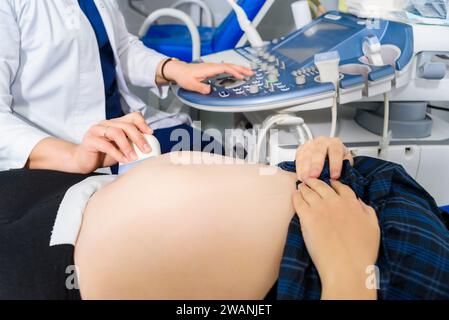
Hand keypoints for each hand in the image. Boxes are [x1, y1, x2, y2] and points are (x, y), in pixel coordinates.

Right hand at [73, 112, 152, 173]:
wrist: (83, 160)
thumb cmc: (104, 154)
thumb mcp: (121, 148)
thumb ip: (132, 144)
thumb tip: (149, 147)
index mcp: (116, 123)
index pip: (133, 116)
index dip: (143, 123)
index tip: (151, 134)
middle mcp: (107, 124)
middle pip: (126, 125)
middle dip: (139, 138)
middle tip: (146, 150)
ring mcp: (97, 130)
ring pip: (116, 132)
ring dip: (127, 146)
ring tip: (134, 158)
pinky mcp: (90, 140)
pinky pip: (106, 145)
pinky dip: (117, 153)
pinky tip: (123, 160)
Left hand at [160, 60, 253, 93]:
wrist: (178, 70)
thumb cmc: (184, 76)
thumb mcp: (192, 84)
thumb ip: (201, 88)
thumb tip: (209, 90)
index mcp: (209, 69)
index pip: (225, 68)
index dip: (235, 72)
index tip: (242, 76)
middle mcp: (212, 66)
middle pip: (230, 66)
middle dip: (242, 69)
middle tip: (251, 72)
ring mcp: (212, 67)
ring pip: (229, 66)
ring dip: (239, 68)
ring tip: (248, 72)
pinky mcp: (212, 69)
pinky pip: (225, 68)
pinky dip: (233, 70)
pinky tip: (236, 73)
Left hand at [293, 179, 379, 299]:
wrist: (346, 267)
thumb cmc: (362, 252)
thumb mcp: (374, 228)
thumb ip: (367, 211)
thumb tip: (358, 202)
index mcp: (352, 203)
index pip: (342, 187)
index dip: (335, 184)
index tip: (330, 183)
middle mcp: (335, 202)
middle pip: (322, 186)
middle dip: (315, 181)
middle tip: (309, 180)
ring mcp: (320, 208)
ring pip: (309, 191)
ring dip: (304, 187)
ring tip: (300, 186)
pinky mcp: (307, 217)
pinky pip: (298, 202)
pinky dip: (296, 196)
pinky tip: (294, 195)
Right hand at [296, 137, 353, 181]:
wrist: (327, 151)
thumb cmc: (336, 157)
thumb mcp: (345, 159)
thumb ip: (345, 166)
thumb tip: (343, 176)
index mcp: (335, 143)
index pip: (335, 152)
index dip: (335, 164)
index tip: (334, 176)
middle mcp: (322, 141)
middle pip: (318, 152)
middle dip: (316, 165)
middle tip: (315, 176)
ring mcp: (310, 144)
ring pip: (306, 155)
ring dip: (305, 168)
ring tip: (306, 179)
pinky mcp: (301, 149)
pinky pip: (298, 159)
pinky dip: (299, 169)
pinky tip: (301, 177)